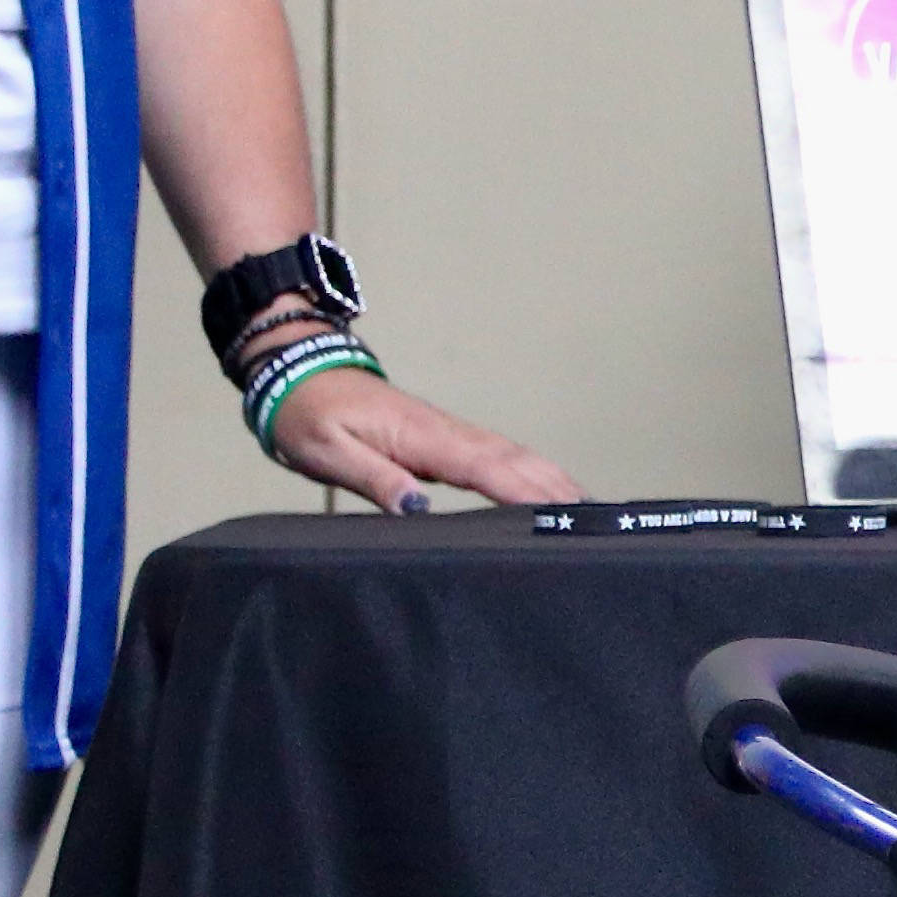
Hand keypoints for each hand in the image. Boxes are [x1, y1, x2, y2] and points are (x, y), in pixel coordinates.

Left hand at [268, 369, 573, 516]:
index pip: (487, 469)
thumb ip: (375, 479)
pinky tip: (550, 486)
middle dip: (559, 488)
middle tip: (597, 520)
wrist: (299, 376)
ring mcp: (452, 433)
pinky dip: (534, 471)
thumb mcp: (327, 452)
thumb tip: (417, 508)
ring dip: (555, 479)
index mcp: (422, 438)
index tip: (561, 515)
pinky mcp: (448, 439)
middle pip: (518, 461)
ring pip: (517, 456)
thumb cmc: (309, 415)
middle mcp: (447, 432)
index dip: (527, 493)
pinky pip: (502, 456)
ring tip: (590, 508)